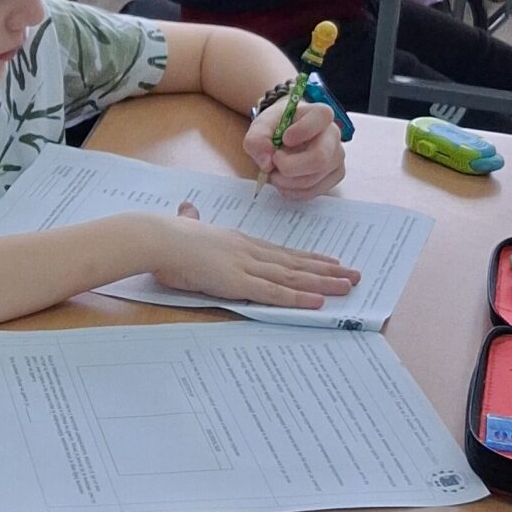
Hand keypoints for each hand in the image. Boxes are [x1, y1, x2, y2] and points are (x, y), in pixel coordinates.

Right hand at [145, 209, 358, 307]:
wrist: (157, 237)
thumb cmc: (166, 236)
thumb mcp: (185, 226)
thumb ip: (191, 220)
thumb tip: (187, 210)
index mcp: (239, 242)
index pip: (282, 252)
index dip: (309, 258)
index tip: (331, 261)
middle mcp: (250, 251)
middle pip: (296, 263)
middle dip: (327, 270)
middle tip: (355, 275)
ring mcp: (246, 266)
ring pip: (293, 276)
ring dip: (323, 282)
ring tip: (348, 286)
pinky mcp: (237, 282)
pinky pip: (274, 292)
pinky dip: (298, 297)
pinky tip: (318, 301)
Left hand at [246, 96, 344, 198]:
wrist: (285, 136)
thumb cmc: (278, 127)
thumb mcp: (261, 126)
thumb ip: (257, 139)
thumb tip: (266, 163)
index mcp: (320, 114)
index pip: (321, 118)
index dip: (301, 131)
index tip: (284, 139)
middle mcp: (333, 135)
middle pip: (320, 159)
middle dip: (289, 167)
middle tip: (274, 163)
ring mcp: (336, 158)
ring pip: (313, 179)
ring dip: (286, 181)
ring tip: (274, 172)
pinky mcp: (333, 176)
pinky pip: (313, 191)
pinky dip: (292, 190)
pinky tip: (284, 181)